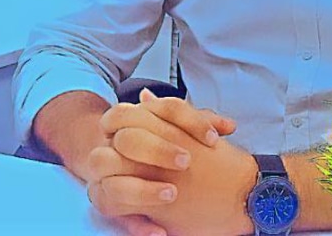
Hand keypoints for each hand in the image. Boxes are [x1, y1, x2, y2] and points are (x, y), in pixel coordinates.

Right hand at [86, 90, 236, 235]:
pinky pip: (110, 207)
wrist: (122, 159)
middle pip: (130, 137)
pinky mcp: (102, 195)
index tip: (213, 138)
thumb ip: (203, 123)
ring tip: (172, 194)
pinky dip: (136, 222)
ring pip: (109, 171)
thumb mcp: (181, 128)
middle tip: (187, 162)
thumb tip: (229, 126)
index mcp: (140, 113)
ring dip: (142, 188)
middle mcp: (116, 138)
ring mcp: (104, 168)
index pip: (163, 107)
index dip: (191, 120)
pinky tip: (160, 230)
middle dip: (158, 150)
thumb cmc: (161, 141)